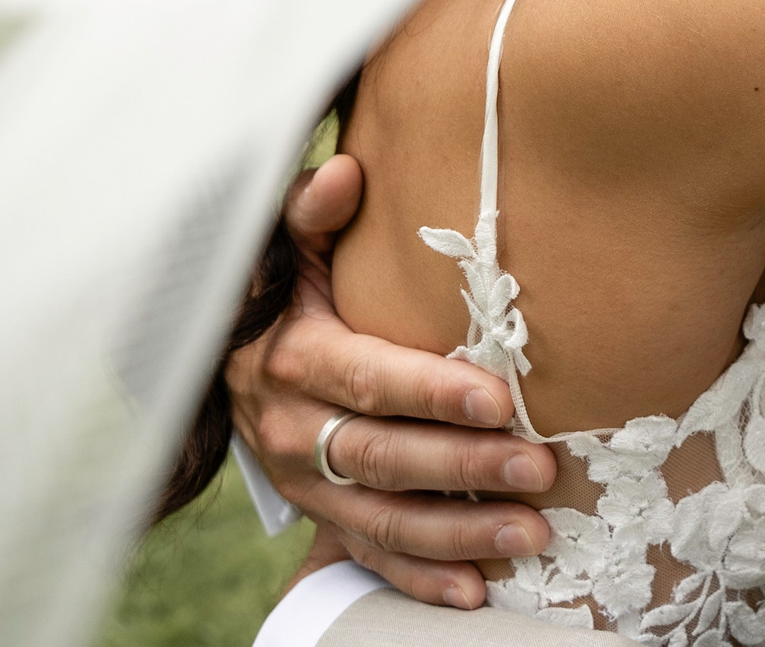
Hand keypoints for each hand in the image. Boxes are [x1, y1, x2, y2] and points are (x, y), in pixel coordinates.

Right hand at [226, 154, 561, 609]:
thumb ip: (312, 213)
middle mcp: (297, 431)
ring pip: (384, 518)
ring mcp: (309, 483)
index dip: (431, 392)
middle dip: (465, 466)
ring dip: (459, 533)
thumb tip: (346, 172)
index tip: (498, 396)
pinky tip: (475, 592)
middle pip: (386, 457)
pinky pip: (369, 557)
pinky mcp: (323, 518)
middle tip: (539, 467)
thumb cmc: (285, 292)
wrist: (225, 362)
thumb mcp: (289, 249)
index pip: (369, 380)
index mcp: (293, 359)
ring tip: (531, 533)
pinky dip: (420, 579)